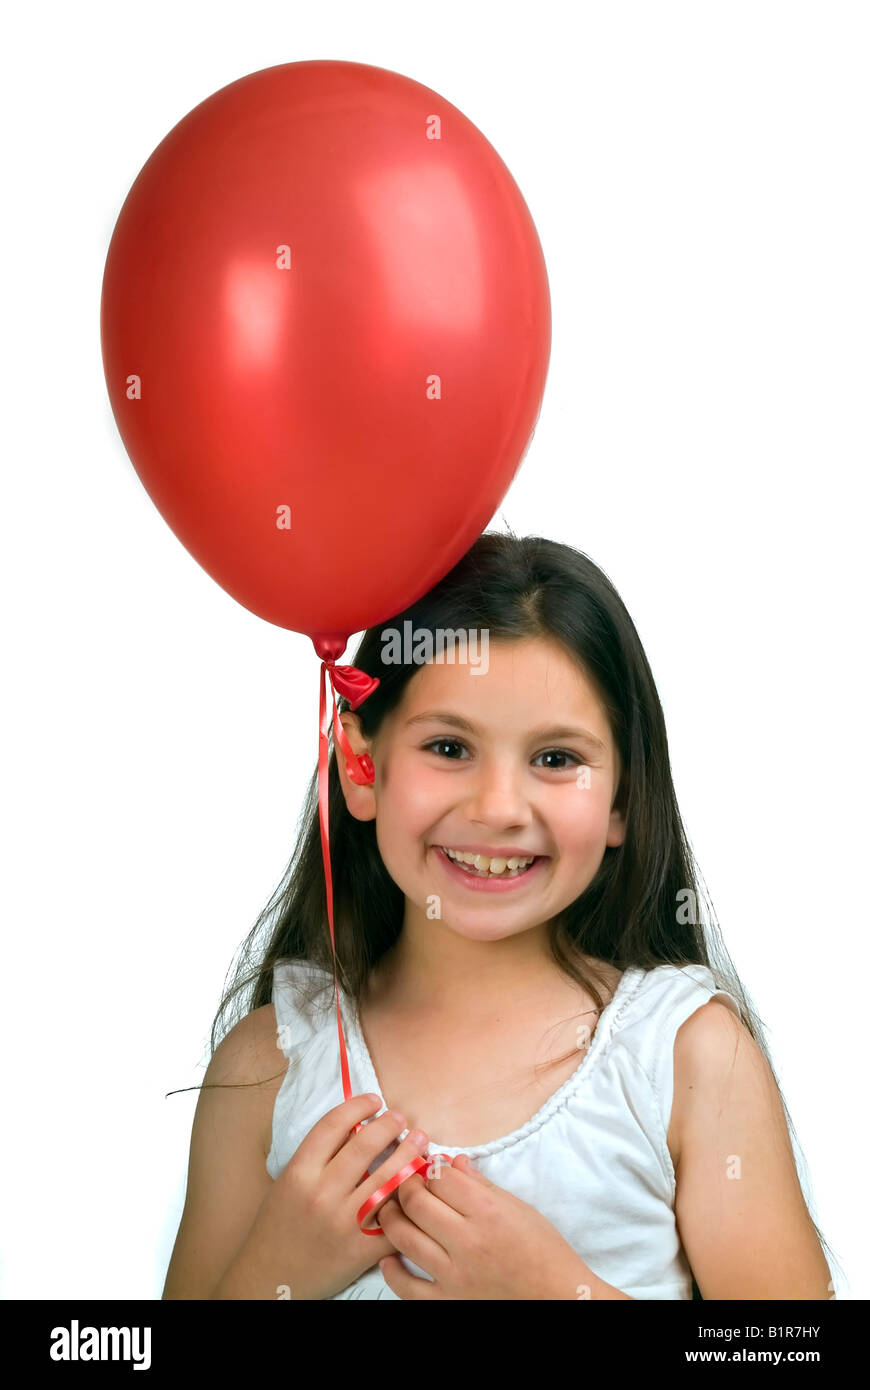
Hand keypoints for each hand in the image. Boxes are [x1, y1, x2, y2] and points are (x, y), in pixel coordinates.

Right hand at [243, 1093, 428, 1299]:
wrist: (272, 1278)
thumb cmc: (279, 1225)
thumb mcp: (288, 1182)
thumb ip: (317, 1155)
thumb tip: (355, 1124)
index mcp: (300, 1173)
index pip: (334, 1125)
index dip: (358, 1106)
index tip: (374, 1100)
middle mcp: (322, 1194)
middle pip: (365, 1145)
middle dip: (390, 1124)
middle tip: (400, 1118)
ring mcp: (344, 1223)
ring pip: (389, 1178)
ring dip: (410, 1154)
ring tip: (419, 1141)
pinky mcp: (362, 1249)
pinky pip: (397, 1218)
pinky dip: (411, 1199)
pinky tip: (417, 1184)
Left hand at [377, 1153, 587, 1299]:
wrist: (558, 1296)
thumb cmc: (543, 1249)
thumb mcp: (518, 1207)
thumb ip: (481, 1184)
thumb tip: (453, 1162)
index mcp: (488, 1212)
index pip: (440, 1178)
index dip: (431, 1168)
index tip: (430, 1167)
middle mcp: (467, 1242)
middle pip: (416, 1202)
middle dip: (407, 1185)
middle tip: (408, 1183)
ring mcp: (455, 1275)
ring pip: (403, 1237)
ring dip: (391, 1218)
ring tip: (392, 1209)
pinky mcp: (448, 1302)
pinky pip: (407, 1288)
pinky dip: (392, 1271)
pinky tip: (389, 1257)